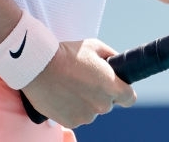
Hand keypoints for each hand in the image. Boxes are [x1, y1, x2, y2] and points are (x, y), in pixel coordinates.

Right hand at [20, 39, 135, 127]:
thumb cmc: (67, 54)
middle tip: (85, 80)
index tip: (117, 87)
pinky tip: (63, 94)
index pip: (129, 98)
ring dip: (85, 102)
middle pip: (108, 104)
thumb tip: (117, 63)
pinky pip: (76, 116)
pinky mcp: (70, 122)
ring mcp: (86, 116)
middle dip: (100, 94)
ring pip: (91, 111)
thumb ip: (111, 57)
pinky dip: (71, 108)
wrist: (39, 66)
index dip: (124, 92)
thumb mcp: (95, 47)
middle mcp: (101, 105)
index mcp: (111, 87)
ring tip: (70, 85)